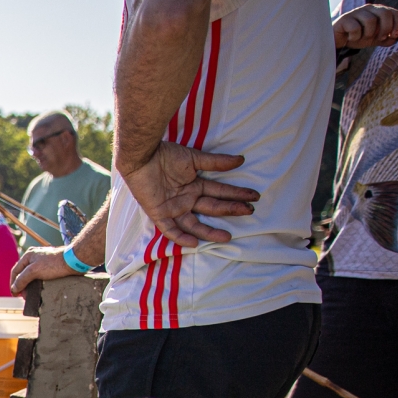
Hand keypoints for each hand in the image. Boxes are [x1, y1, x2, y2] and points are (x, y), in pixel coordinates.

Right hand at [11, 246, 75, 292]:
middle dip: (22, 286)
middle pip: (23, 274)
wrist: (73, 261)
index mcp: (28, 255)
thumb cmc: (53, 264)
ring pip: (31, 276)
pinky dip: (37, 284)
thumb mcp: (34, 271)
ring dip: (29, 286)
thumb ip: (22, 279)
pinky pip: (39, 276)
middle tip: (24, 296)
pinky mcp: (50, 266)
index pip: (15, 271)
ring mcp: (42, 261)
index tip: (15, 294)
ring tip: (31, 295)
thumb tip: (14, 288)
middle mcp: (34, 257)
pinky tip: (39, 289)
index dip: (13, 283)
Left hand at [120, 141, 257, 247]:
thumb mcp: (193, 158)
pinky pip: (170, 229)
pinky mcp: (158, 213)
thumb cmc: (166, 154)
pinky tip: (194, 243)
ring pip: (193, 224)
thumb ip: (216, 162)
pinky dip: (180, 237)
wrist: (142, 156)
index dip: (237, 195)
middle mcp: (187, 199)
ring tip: (227, 236)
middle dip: (231, 209)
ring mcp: (173, 208)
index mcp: (195, 186)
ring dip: (209, 231)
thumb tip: (241, 160)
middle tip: (250, 211)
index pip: (220, 192)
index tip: (254, 197)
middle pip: (212, 208)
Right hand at [334, 3, 397, 50]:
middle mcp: (368, 8)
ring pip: (370, 20)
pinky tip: (351, 38)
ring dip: (369, 34)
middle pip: (384, 13)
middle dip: (386, 28)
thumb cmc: (357, 37)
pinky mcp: (344, 19)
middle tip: (380, 38)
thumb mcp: (374, 39)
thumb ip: (386, 39)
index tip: (395, 35)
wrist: (337, 40)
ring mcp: (356, 12)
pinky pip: (355, 28)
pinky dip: (355, 37)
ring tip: (362, 38)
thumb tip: (396, 39)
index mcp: (378, 11)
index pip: (394, 12)